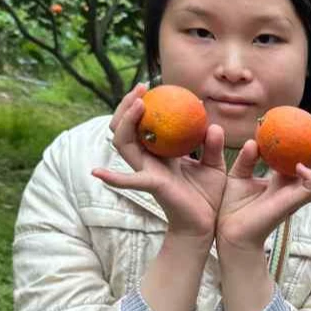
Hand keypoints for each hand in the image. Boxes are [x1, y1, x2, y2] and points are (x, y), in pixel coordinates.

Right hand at [91, 83, 226, 239]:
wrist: (205, 224)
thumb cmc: (208, 196)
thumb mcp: (214, 165)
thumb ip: (212, 146)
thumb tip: (213, 124)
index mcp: (161, 153)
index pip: (144, 124)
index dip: (143, 104)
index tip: (153, 86)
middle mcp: (148, 160)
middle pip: (126, 128)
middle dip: (127, 105)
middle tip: (141, 88)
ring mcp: (146, 172)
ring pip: (124, 144)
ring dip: (126, 123)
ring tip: (138, 105)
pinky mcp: (151, 186)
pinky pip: (129, 181)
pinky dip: (113, 179)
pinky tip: (96, 174)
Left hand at [216, 111, 310, 253]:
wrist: (228, 231)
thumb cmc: (232, 207)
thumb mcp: (238, 175)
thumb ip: (247, 158)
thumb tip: (254, 139)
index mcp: (286, 179)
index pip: (307, 155)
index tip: (310, 115)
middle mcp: (297, 187)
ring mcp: (298, 196)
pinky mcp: (294, 204)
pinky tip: (300, 166)